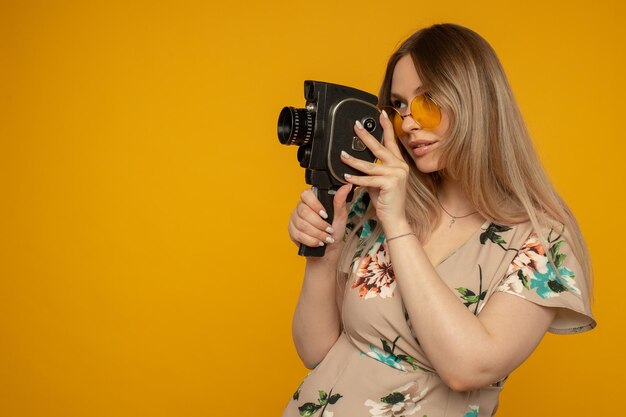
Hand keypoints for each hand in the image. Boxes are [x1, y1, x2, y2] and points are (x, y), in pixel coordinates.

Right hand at [288, 184, 352, 258]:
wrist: (330, 247)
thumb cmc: (335, 229)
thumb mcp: (340, 215)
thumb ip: (340, 201)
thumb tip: (346, 186)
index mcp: (311, 200)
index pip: (306, 195)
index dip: (315, 205)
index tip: (326, 215)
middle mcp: (300, 207)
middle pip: (303, 212)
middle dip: (319, 224)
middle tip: (329, 230)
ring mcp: (294, 219)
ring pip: (301, 225)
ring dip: (316, 233)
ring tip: (326, 238)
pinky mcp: (292, 231)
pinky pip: (298, 235)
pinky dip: (311, 240)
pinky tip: (318, 242)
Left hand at [340, 111, 409, 233]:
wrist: (395, 218)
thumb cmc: (386, 201)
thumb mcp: (378, 182)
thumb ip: (371, 171)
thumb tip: (357, 162)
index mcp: (398, 164)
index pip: (391, 142)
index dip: (386, 127)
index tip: (381, 114)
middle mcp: (400, 167)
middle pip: (379, 148)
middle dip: (366, 136)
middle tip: (356, 126)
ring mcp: (397, 174)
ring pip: (370, 165)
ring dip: (354, 160)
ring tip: (342, 155)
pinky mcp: (391, 183)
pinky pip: (369, 179)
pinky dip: (356, 178)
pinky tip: (346, 176)